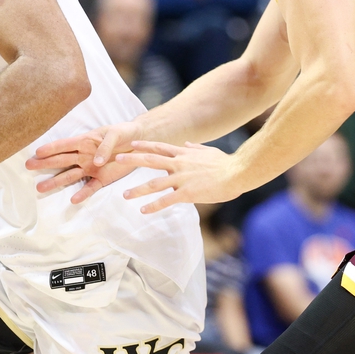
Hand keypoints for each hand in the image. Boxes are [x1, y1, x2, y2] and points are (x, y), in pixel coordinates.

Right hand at [27, 122, 142, 202]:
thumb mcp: (116, 134)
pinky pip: (89, 187)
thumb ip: (105, 146)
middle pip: (61, 160)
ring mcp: (91, 168)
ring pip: (69, 176)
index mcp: (85, 141)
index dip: (51, 148)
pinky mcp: (101, 179)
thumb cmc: (124, 133)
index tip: (37, 152)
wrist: (139, 143)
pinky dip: (82, 194)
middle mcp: (83, 155)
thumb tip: (95, 160)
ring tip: (40, 188)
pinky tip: (72, 200)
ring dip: (55, 182)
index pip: (64, 145)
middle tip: (28, 166)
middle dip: (45, 163)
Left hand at [116, 141, 240, 212]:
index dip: (145, 145)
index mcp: (184, 154)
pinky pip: (167, 200)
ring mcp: (182, 178)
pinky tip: (144, 210)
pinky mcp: (188, 193)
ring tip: (124, 194)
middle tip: (116, 160)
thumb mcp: (208, 151)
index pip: (160, 147)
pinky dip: (154, 205)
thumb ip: (195, 148)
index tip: (132, 144)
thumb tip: (186, 143)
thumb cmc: (226, 163)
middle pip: (151, 160)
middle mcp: (179, 164)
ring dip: (138, 189)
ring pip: (154, 184)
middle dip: (132, 160)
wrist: (238, 172)